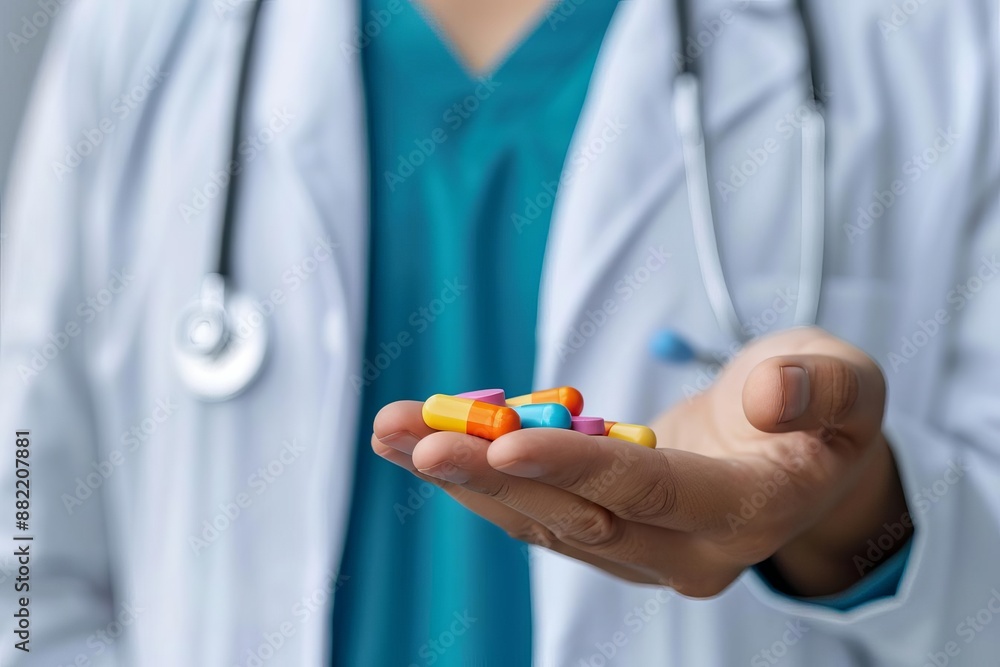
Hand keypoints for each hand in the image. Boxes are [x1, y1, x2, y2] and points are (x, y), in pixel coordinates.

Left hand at [372, 327, 909, 596]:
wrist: (798, 457)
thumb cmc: (824, 414)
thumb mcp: (849, 385)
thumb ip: (819, 390)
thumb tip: (765, 395)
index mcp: (744, 514)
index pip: (648, 493)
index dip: (576, 467)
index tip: (502, 439)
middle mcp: (681, 550)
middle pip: (573, 516)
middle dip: (490, 475)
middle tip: (411, 438)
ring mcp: (636, 548)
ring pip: (538, 519)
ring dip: (462, 474)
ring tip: (390, 429)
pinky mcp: (602, 528)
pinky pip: (532, 506)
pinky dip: (476, 472)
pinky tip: (417, 437)